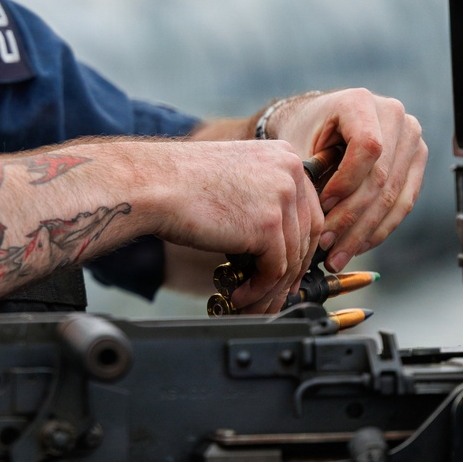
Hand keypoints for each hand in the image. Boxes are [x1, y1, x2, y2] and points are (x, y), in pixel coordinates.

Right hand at [154, 139, 323, 313]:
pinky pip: (274, 270)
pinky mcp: (267, 225)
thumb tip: (278, 243)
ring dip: (272, 289)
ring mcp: (282, 197)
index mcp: (285, 156)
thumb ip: (263, 199)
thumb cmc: (181, 183)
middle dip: (293, 272)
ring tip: (253, 305)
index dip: (301, 245)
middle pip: (307, 235)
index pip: (308, 209)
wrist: (154, 184)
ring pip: (291, 257)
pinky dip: (259, 290)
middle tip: (276, 294)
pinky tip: (240, 297)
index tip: (291, 270)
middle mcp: (290, 172)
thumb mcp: (236, 178)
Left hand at [266, 90, 426, 271]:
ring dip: (365, 232)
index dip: (347, 181)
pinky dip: (380, 228)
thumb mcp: (298, 144)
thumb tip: (315, 221)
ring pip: (394, 195)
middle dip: (352, 218)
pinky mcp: (417, 161)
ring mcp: (412, 138)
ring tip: (339, 255)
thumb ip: (307, 176)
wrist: (321, 122)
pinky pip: (404, 201)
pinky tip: (358, 246)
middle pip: (382, 177)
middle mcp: (395, 115)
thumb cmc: (305, 133)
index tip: (323, 206)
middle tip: (327, 246)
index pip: (367, 147)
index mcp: (361, 101)